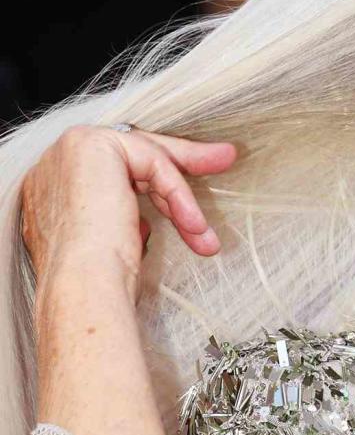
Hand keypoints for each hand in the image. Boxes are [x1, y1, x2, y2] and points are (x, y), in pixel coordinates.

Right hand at [21, 125, 236, 304]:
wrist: (82, 289)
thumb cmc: (98, 282)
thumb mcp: (118, 241)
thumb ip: (123, 221)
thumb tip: (144, 222)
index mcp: (52, 191)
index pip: (114, 173)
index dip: (158, 182)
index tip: (188, 205)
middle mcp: (53, 166)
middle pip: (132, 156)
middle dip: (182, 165)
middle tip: (223, 160)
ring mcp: (67, 151)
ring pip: (145, 158)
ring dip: (185, 193)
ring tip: (208, 228)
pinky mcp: (91, 145)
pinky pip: (152, 162)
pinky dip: (178, 193)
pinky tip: (195, 225)